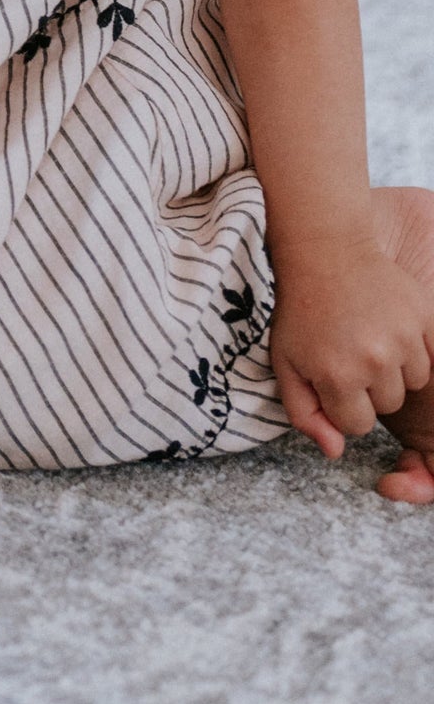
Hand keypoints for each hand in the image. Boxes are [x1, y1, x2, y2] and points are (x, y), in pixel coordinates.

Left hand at [269, 229, 433, 456]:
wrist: (327, 251)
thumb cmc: (300, 310)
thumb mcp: (284, 361)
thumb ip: (305, 412)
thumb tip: (335, 452)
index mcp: (336, 374)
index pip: (356, 426)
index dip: (342, 404)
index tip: (330, 376)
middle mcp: (374, 360)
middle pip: (387, 406)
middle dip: (367, 387)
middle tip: (346, 350)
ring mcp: (404, 339)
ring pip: (411, 385)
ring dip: (392, 370)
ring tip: (365, 336)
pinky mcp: (425, 320)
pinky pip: (430, 360)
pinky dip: (413, 351)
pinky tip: (387, 328)